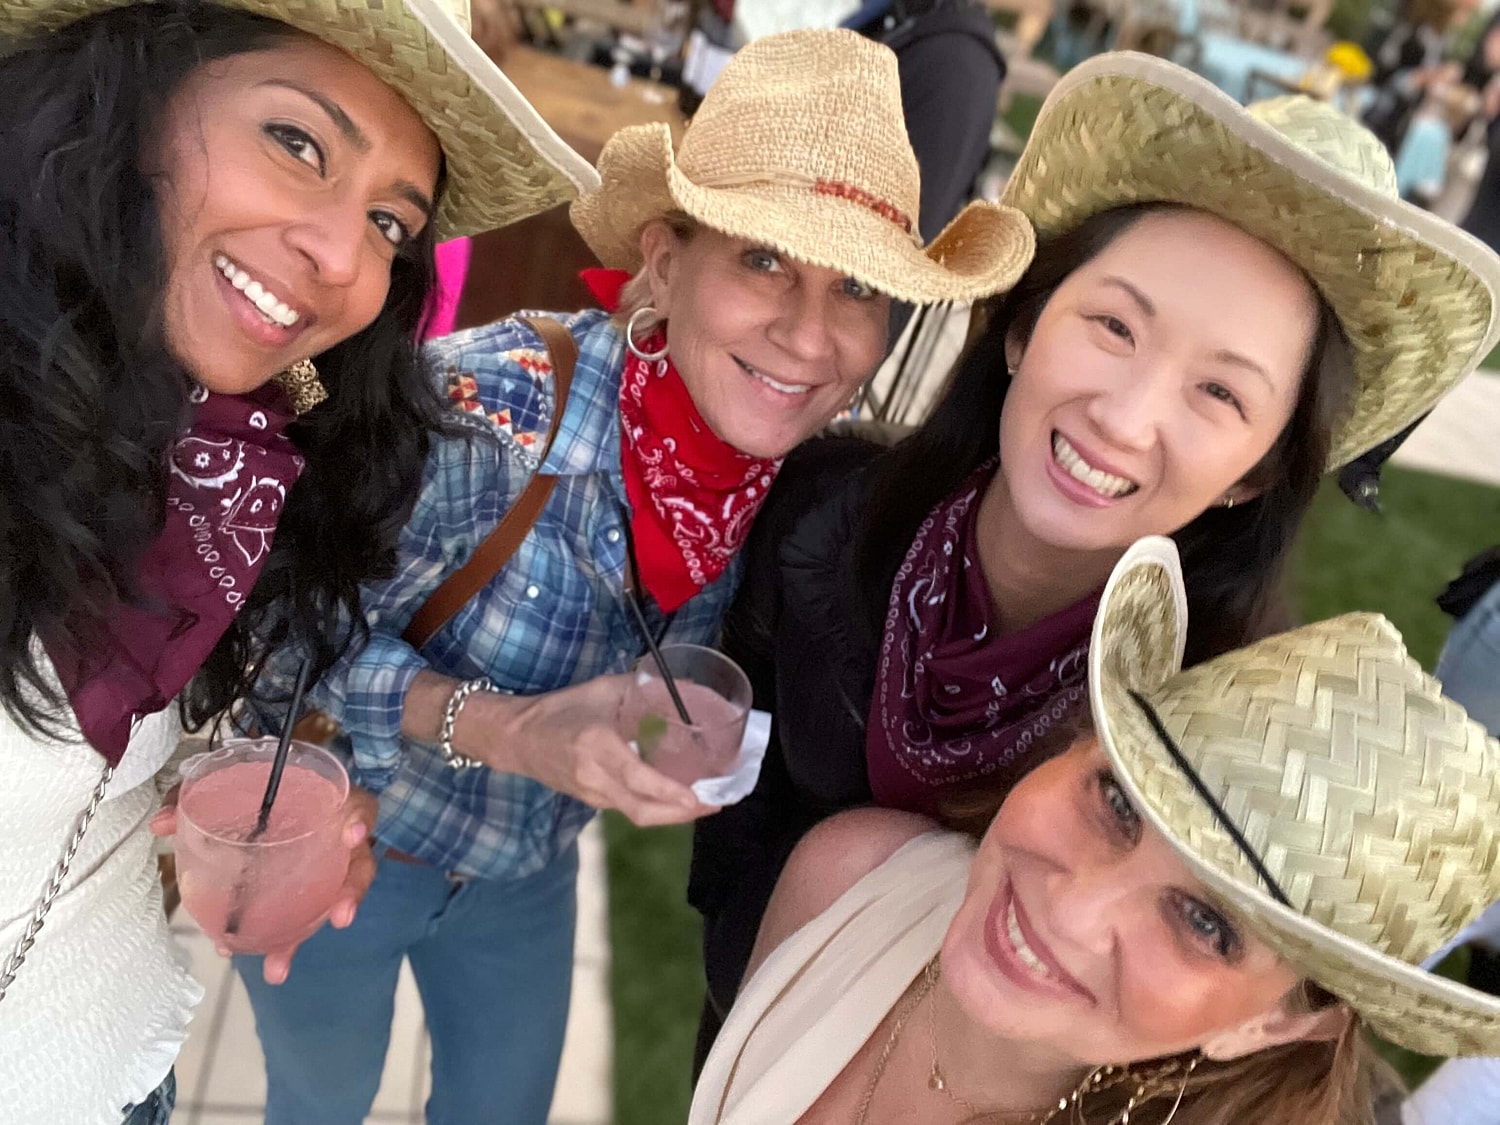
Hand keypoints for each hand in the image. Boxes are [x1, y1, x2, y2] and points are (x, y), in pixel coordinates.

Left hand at [151, 784, 378, 984]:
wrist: (272, 801)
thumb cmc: (259, 791)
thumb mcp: (229, 784)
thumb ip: (197, 794)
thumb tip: (162, 823)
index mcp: (329, 802)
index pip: (360, 805)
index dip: (361, 819)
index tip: (352, 835)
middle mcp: (337, 836)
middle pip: (358, 863)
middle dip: (351, 892)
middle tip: (340, 917)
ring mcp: (329, 867)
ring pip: (332, 901)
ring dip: (308, 933)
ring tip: (280, 964)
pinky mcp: (312, 890)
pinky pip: (306, 917)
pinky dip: (285, 940)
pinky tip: (266, 961)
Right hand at [462, 674, 718, 826]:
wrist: (516, 737)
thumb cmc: (562, 708)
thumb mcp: (604, 690)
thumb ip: (645, 690)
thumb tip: (688, 690)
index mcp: (597, 745)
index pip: (637, 778)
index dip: (669, 793)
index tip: (698, 797)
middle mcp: (594, 777)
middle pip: (642, 812)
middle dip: (681, 814)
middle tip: (713, 804)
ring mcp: (590, 794)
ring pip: (637, 814)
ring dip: (672, 813)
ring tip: (704, 801)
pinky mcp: (590, 802)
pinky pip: (628, 808)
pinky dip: (654, 806)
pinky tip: (674, 796)